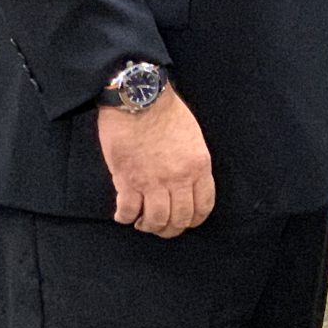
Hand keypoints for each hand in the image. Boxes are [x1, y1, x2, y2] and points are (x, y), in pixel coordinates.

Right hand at [96, 83, 214, 238]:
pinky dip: (125, 217)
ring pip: (155, 221)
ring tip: (142, 221)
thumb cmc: (166, 112)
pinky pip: (128, 212)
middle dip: (170, 228)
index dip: (194, 219)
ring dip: (148, 226)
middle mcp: (179, 178)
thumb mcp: (193, 138)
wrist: (140, 99)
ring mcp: (153, 182)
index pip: (204, 206)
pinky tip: (123, 214)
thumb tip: (185, 185)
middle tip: (160, 226)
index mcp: (199, 166)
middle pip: (180, 219)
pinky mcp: (127, 181)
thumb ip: (191, 164)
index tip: (185, 221)